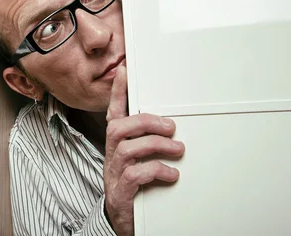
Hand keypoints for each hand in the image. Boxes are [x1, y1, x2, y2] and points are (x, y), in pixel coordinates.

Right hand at [103, 66, 184, 235]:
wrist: (122, 219)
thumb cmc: (134, 185)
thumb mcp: (139, 159)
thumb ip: (148, 141)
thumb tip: (172, 125)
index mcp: (117, 144)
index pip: (113, 113)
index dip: (117, 92)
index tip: (125, 71)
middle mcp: (112, 155)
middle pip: (119, 127)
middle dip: (146, 122)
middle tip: (171, 127)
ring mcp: (114, 172)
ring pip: (128, 148)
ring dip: (156, 145)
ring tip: (178, 150)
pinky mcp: (121, 191)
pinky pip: (135, 174)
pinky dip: (156, 170)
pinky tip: (171, 174)